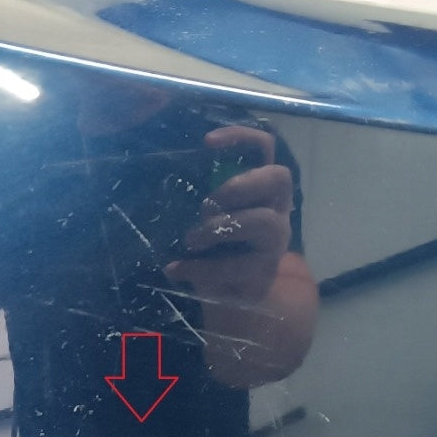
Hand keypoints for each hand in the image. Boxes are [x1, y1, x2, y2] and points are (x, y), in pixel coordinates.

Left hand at [164, 124, 292, 301]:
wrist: (225, 298)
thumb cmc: (212, 246)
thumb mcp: (204, 216)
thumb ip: (196, 195)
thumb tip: (156, 176)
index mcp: (261, 188)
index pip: (266, 148)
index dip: (242, 138)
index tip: (207, 141)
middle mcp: (277, 209)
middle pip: (279, 177)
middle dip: (239, 185)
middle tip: (205, 204)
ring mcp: (276, 241)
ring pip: (263, 221)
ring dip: (220, 227)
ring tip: (191, 240)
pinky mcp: (265, 272)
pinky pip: (239, 265)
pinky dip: (203, 268)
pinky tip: (176, 270)